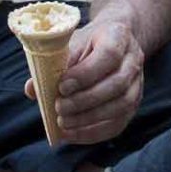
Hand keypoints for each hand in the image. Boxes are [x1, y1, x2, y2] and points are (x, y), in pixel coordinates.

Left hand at [24, 16, 143, 145]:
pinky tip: (71, 134)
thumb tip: (32, 90)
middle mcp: (133, 60)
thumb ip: (53, 64)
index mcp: (118, 37)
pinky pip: (117, 124)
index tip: (62, 86)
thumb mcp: (71, 42)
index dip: (86, 74)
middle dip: (85, 100)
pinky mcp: (133, 104)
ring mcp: (137, 84)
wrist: (114, 42)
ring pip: (121, 106)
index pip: (109, 55)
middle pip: (116, 84)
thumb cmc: (88, 43)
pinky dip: (93, 133)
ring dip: (89, 119)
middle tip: (59, 107)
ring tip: (63, 122)